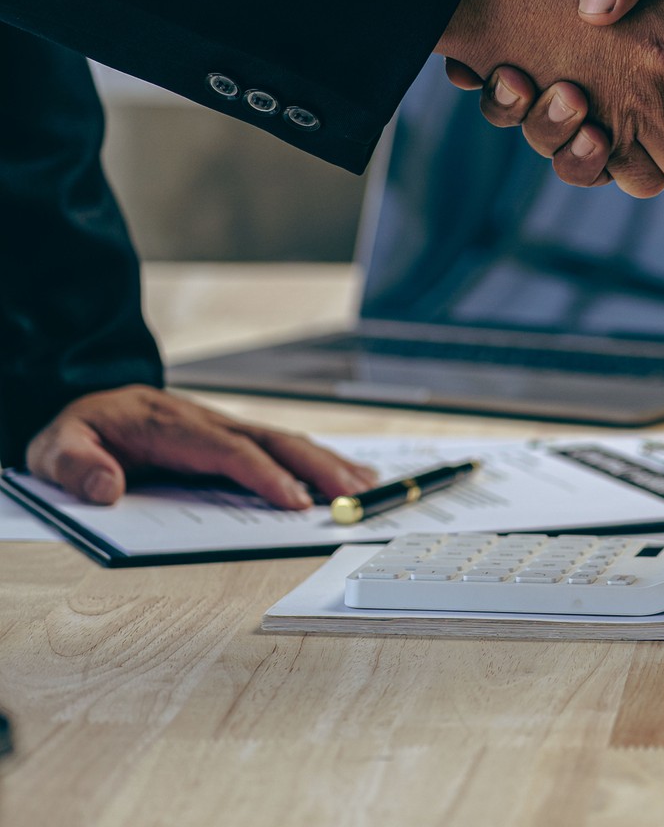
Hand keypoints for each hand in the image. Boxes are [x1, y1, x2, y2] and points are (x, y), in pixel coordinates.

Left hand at [25, 386, 377, 509]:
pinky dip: (318, 459)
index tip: (296, 503)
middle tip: (352, 497)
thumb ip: (75, 465)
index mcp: (174, 427)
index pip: (230, 452)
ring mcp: (226, 427)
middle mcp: (210, 423)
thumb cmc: (81, 429)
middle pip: (275, 442)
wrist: (92, 402)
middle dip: (318, 469)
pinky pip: (281, 447)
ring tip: (364, 488)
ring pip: (287, 441)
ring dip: (328, 463)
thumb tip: (106, 488)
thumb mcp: (56, 447)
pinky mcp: (234, 437)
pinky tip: (346, 472)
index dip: (267, 476)